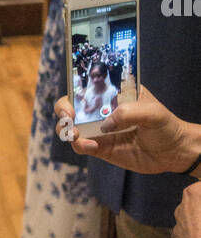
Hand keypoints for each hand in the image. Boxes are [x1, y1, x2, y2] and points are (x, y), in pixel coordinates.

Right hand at [54, 87, 200, 173]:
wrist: (174, 153)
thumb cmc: (166, 125)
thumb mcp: (153, 112)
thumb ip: (129, 112)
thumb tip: (105, 124)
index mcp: (114, 93)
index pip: (88, 84)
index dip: (74, 88)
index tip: (73, 97)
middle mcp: (103, 109)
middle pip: (73, 105)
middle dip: (64, 110)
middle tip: (68, 117)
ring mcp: (100, 129)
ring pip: (72, 127)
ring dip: (66, 130)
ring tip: (74, 134)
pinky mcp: (101, 148)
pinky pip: (82, 146)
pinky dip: (79, 145)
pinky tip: (90, 146)